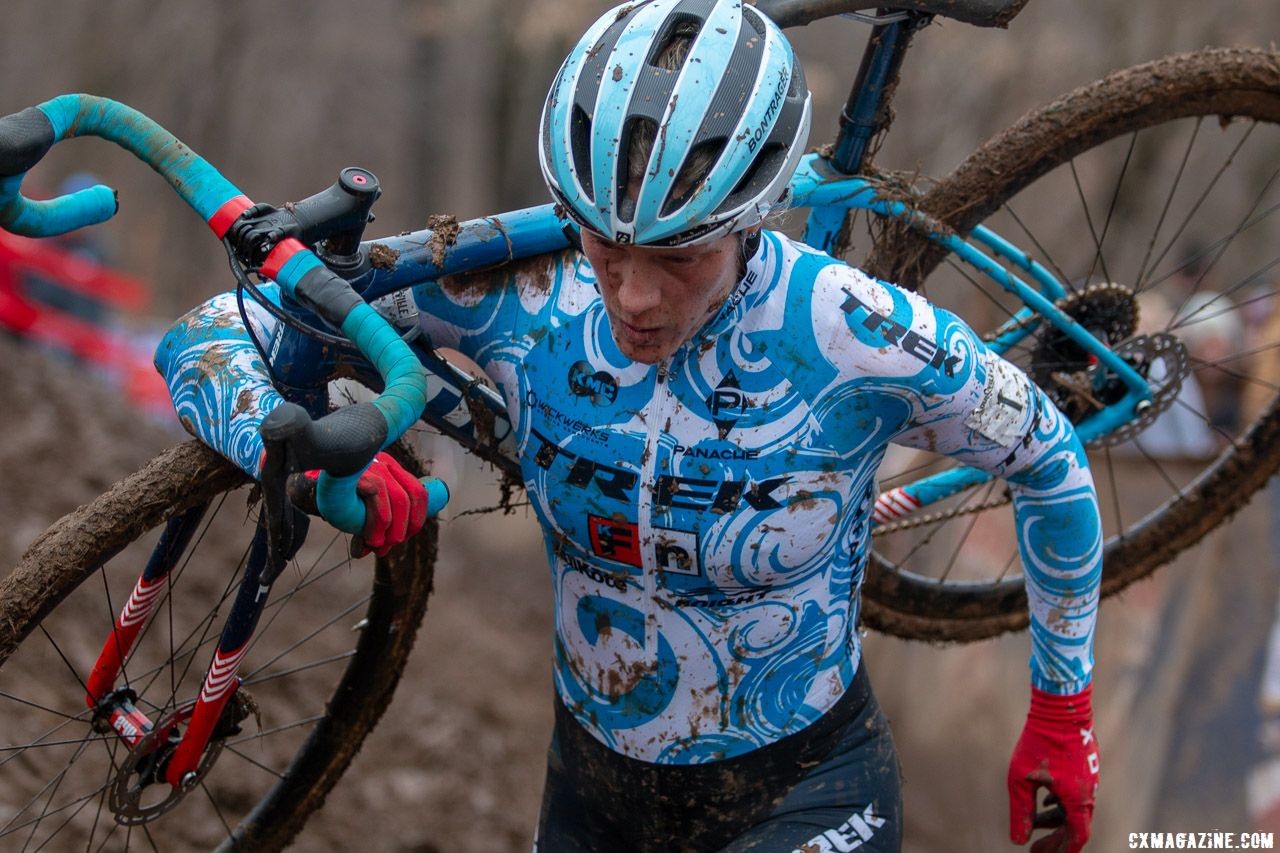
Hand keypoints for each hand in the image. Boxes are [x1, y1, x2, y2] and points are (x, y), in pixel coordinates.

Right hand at [303, 452, 430, 556]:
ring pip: (399, 498)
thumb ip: (370, 525)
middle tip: (387, 546)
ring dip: (391, 530)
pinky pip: (378, 493)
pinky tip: (367, 538)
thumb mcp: (359, 510)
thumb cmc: (333, 498)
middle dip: (404, 528)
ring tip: (375, 546)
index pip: (418, 492)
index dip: (417, 518)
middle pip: (411, 497)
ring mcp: (372, 463)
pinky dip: (377, 521)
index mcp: (390, 469)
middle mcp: (384, 462)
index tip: (405, 537)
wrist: (303, 484)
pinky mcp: (358, 469)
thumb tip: (378, 551)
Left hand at [1008, 683, 1098, 852]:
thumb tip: (1018, 839)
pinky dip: (1058, 802)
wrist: (1060, 707)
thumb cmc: (1039, 741)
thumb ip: (1021, 810)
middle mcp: (1089, 792)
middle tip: (1034, 850)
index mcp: (1078, 800)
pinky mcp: (1083, 766)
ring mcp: (1088, 779)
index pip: (1076, 837)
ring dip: (1054, 820)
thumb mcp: (1021, 778)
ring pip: (1073, 808)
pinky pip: (1073, 793)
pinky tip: (1044, 800)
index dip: (1060, 850)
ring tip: (1034, 824)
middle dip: (1055, 840)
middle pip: (1074, 826)